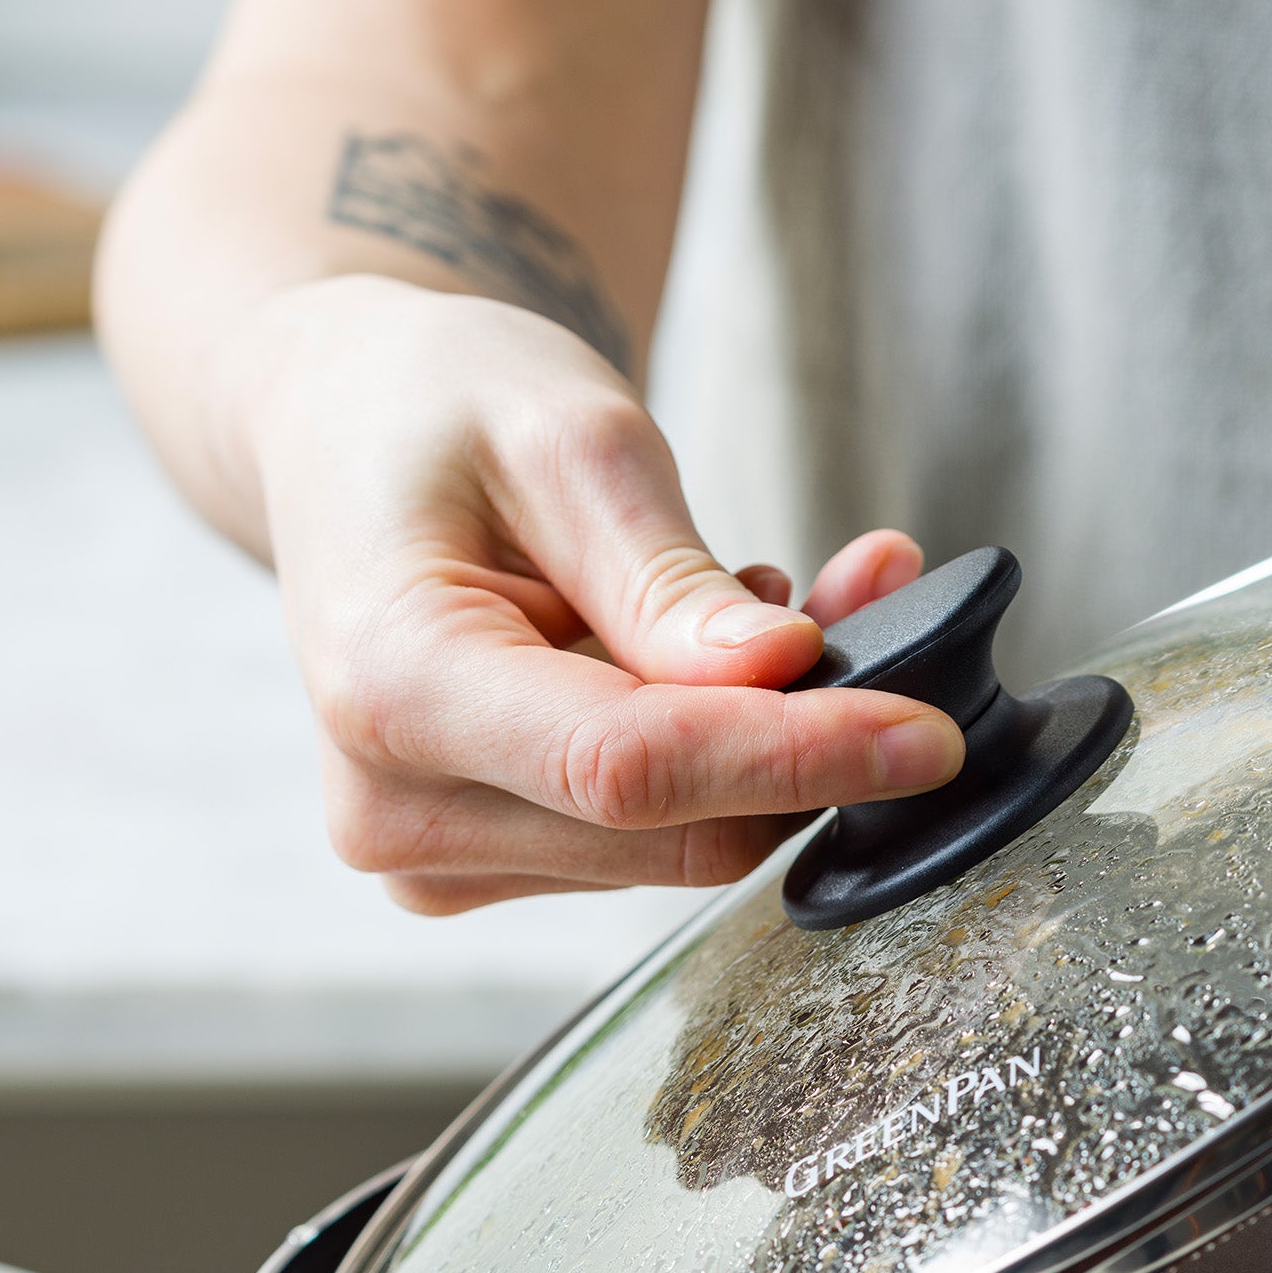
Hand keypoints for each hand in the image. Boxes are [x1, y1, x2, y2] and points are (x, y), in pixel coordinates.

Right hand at [236, 274, 962, 912]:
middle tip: (871, 593)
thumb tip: (786, 674)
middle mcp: (397, 805)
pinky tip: (709, 653)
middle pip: (672, 830)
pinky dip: (725, 755)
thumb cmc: (435, 406)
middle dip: (807, 736)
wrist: (345, 432)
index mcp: (389, 686)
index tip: (927, 735)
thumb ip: (670, 577)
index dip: (794, 759)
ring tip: (766, 592)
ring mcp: (438, 855)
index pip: (629, 770)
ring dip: (772, 737)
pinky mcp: (490, 866)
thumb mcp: (565, 438)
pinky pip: (659, 837)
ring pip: (684, 842)